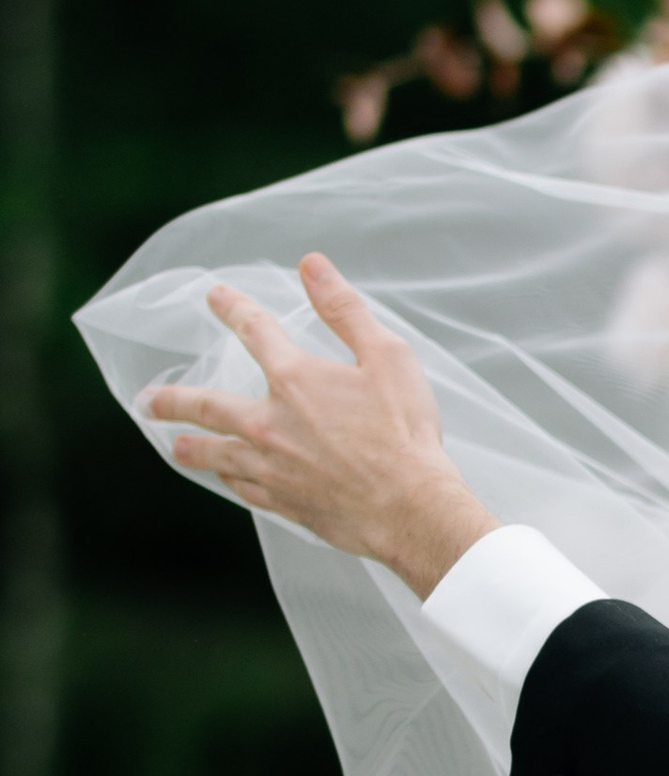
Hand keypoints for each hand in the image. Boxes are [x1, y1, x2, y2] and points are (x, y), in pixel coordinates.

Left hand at [147, 252, 495, 598]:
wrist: (411, 509)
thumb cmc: (405, 433)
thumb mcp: (387, 357)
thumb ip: (345, 309)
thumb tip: (312, 266)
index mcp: (295, 379)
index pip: (253, 330)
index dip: (232, 308)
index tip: (214, 297)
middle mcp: (270, 423)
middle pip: (206, 406)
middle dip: (174, 400)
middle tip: (150, 401)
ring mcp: (272, 467)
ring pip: (217, 454)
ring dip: (192, 448)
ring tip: (175, 446)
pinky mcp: (284, 502)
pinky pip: (243, 489)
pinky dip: (230, 480)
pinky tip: (226, 478)